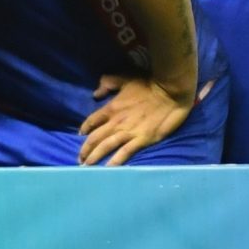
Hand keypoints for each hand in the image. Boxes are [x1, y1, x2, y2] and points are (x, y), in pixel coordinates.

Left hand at [79, 75, 195, 166]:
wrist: (169, 92)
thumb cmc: (148, 84)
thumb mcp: (124, 79)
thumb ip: (107, 83)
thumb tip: (95, 93)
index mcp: (111, 108)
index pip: (92, 121)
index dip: (84, 129)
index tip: (80, 135)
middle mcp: (116, 122)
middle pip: (95, 138)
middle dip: (85, 150)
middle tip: (79, 160)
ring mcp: (128, 132)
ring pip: (106, 147)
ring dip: (95, 157)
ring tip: (87, 167)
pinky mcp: (142, 139)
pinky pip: (125, 152)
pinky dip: (115, 162)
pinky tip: (108, 169)